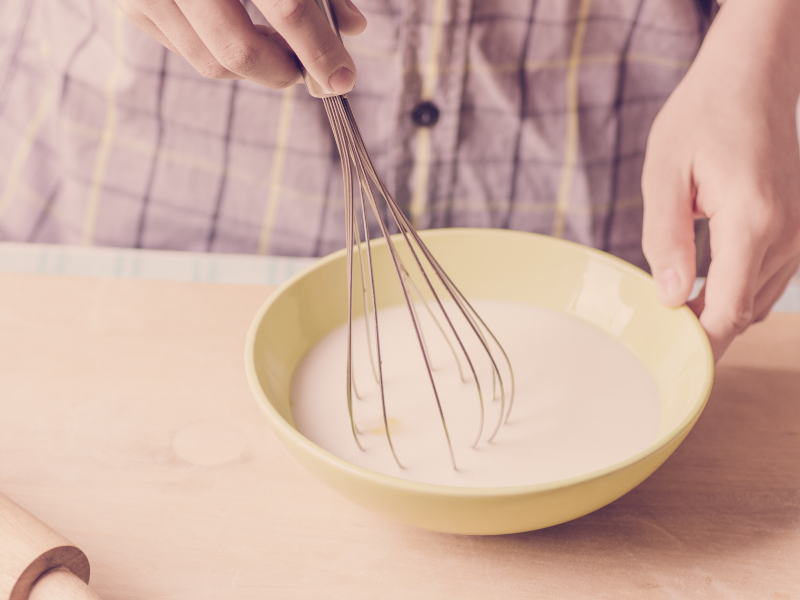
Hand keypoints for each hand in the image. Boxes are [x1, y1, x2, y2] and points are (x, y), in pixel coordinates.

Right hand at [116, 0, 365, 91]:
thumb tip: (353, 28)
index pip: (286, 7)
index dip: (319, 50)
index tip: (343, 78)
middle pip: (238, 49)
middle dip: (283, 70)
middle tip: (308, 70)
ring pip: (213, 62)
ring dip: (257, 67)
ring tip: (277, 46)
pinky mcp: (133, 5)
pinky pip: (191, 54)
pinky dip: (225, 53)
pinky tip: (241, 30)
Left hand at [642, 0, 799, 360]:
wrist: (752, 77)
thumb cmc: (703, 116)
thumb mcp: (665, 173)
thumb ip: (667, 239)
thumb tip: (671, 298)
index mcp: (752, 224)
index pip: (728, 313)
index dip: (695, 343)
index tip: (661, 354)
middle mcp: (785, 236)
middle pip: (744, 316)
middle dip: (701, 332)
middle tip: (654, 335)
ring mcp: (796, 234)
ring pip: (756, 303)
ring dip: (718, 312)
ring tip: (671, 308)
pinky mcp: (794, 229)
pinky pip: (766, 281)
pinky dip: (734, 291)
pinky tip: (700, 282)